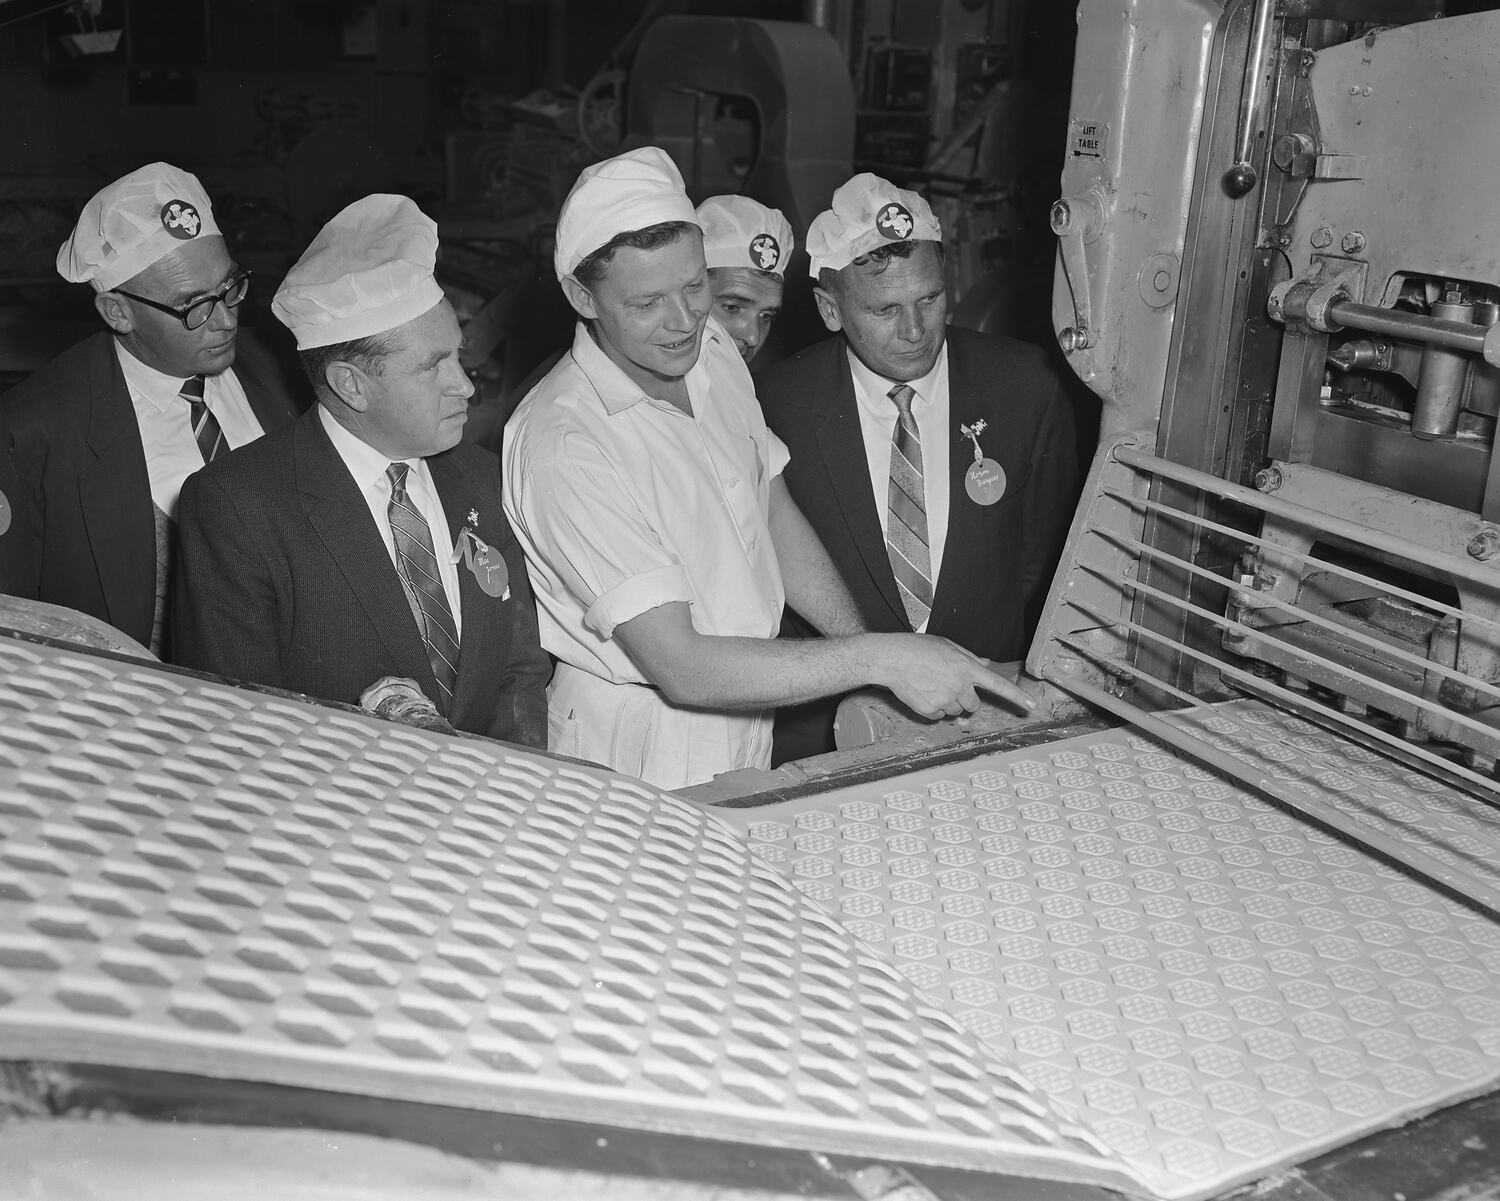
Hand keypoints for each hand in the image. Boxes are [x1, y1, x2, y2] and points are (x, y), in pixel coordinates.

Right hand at [870, 634, 1035, 720]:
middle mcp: (959, 685)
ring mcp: (945, 699)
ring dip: (948, 703)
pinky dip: (933, 709)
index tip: (1032, 706)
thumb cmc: (917, 648)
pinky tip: (922, 693)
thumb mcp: (947, 645)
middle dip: (965, 699)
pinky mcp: (931, 710)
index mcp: (966, 667)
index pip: (999, 685)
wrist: (891, 659)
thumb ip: (968, 657)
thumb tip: (984, 664)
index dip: (1017, 696)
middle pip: (973, 705)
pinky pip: (939, 716)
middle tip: (948, 686)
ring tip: (930, 686)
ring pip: (956, 711)